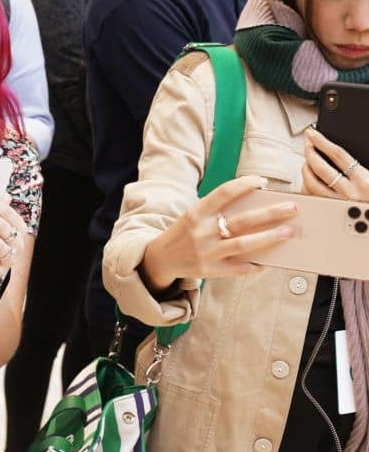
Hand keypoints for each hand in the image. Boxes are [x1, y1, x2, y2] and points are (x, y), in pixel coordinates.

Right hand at [139, 176, 297, 292]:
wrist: (160, 258)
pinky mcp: (210, 270)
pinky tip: (268, 263)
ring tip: (288, 231)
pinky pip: (238, 268)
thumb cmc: (184, 233)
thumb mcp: (193, 216)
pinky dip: (255, 265)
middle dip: (270, 213)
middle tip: (292, 208)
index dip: (245, 185)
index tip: (263, 182)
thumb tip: (254, 208)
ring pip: (245, 244)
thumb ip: (217, 212)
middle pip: (242, 220)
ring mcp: (207, 252)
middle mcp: (202, 231)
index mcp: (196, 213)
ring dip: (270, 237)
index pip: (224, 193)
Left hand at [303, 127, 368, 200]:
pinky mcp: (332, 213)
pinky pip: (313, 198)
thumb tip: (340, 154)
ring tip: (306, 162)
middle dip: (310, 154)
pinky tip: (307, 181)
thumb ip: (360, 167)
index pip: (338, 155)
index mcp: (365, 181)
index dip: (323, 142)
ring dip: (305, 170)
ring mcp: (339, 204)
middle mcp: (351, 193)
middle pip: (322, 169)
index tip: (313, 134)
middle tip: (307, 145)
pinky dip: (307, 188)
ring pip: (313, 184)